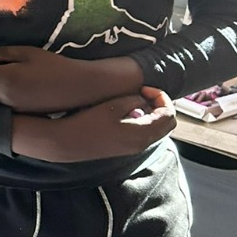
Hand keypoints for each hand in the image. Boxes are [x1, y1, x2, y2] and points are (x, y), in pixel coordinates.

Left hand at [0, 45, 141, 112]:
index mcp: (2, 80)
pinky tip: (18, 82)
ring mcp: (10, 107)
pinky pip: (1, 100)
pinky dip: (2, 89)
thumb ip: (1, 53)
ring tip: (10, 69)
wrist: (76, 88)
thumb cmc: (53, 66)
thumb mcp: (27, 52)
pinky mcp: (18, 112)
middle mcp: (2, 97)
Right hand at [12, 87, 175, 162]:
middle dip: (161, 105)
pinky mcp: (126, 148)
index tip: (145, 88)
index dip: (161, 97)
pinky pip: (147, 133)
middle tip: (146, 93)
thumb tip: (143, 100)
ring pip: (158, 129)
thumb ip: (134, 101)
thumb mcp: (113, 106)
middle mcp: (142, 143)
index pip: (168, 114)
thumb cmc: (88, 123)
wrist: (68, 142)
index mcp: (141, 132)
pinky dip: (146, 121)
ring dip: (153, 113)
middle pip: (168, 124)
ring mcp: (134, 147)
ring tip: (137, 101)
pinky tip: (128, 112)